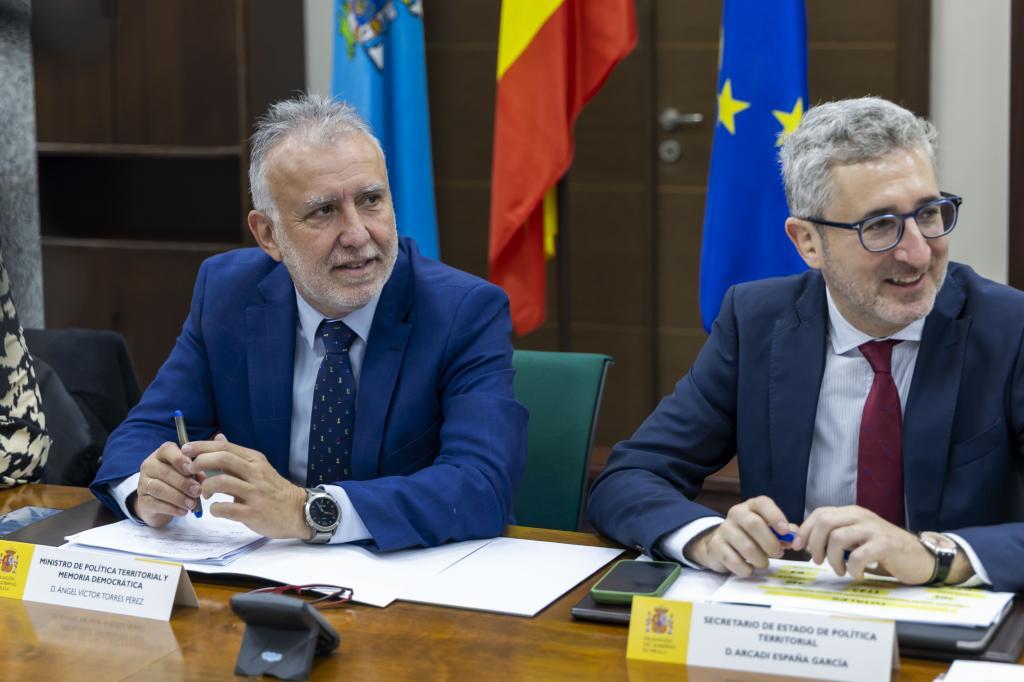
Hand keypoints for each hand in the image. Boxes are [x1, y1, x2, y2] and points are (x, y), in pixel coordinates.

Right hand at [133, 441, 203, 526]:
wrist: (161, 503)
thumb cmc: (179, 482)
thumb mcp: (189, 473)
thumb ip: (197, 470)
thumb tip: (204, 476)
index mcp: (162, 454)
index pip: (167, 450)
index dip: (180, 459)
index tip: (193, 468)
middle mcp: (149, 465)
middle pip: (165, 472)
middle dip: (183, 482)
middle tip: (198, 491)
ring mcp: (143, 483)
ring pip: (158, 488)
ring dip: (178, 497)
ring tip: (192, 504)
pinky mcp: (142, 501)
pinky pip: (155, 504)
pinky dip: (171, 508)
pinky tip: (183, 512)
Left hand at [184, 434, 309, 538]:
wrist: (298, 511)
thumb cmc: (273, 490)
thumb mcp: (258, 467)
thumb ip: (236, 455)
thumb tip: (217, 437)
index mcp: (255, 460)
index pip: (225, 447)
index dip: (201, 447)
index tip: (185, 449)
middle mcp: (255, 473)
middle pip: (223, 459)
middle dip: (200, 462)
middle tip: (190, 470)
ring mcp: (255, 493)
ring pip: (222, 482)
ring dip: (206, 487)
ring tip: (204, 493)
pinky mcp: (253, 513)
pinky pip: (226, 508)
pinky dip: (214, 509)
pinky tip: (215, 509)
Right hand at [684, 496, 797, 576]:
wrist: (721, 544)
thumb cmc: (751, 536)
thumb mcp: (768, 530)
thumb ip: (784, 533)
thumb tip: (796, 539)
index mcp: (751, 506)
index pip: (762, 503)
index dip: (775, 516)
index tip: (785, 532)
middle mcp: (736, 514)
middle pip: (754, 524)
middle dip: (770, 542)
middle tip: (778, 554)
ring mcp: (724, 529)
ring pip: (745, 545)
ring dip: (760, 559)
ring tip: (764, 563)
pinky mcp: (715, 546)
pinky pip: (733, 560)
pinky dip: (745, 568)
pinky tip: (749, 569)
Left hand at [795, 505, 934, 582]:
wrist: (920, 557)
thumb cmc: (884, 551)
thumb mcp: (855, 540)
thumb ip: (832, 537)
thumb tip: (800, 539)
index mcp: (851, 513)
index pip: (820, 514)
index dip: (805, 530)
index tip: (798, 547)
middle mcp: (861, 516)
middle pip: (825, 523)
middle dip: (815, 544)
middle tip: (818, 561)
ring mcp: (873, 529)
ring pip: (838, 538)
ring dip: (833, 559)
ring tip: (840, 570)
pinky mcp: (885, 545)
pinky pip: (858, 555)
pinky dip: (852, 569)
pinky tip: (856, 574)